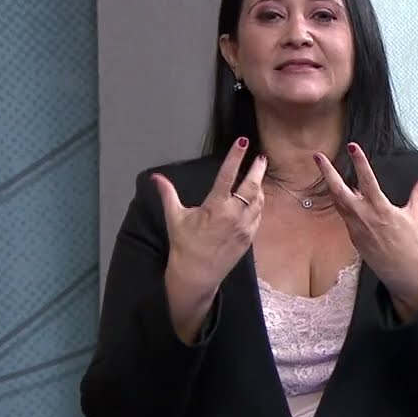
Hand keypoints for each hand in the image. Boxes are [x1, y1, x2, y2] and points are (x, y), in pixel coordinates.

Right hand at [154, 137, 267, 340]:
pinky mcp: (249, 237)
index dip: (236, 157)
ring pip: (259, 201)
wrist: (197, 274)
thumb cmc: (184, 245)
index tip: (243, 142)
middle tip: (261, 158)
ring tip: (258, 176)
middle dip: (257, 170)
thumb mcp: (175, 218)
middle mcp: (234, 214)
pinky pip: (258, 216)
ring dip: (259, 187)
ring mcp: (245, 226)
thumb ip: (168, 194)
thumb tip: (155, 177)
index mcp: (216, 206)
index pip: (228, 175)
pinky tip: (256, 199)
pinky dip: (258, 205)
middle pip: (252, 186)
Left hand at [314, 142, 417, 318]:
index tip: (352, 147)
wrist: (403, 271)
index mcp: (381, 210)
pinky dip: (342, 201)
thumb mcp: (416, 216)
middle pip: (339, 191)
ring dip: (331, 184)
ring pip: (338, 201)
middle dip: (328, 172)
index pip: (367, 180)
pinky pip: (344, 214)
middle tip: (318, 157)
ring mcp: (356, 227)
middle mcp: (365, 217)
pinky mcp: (352, 236)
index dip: (359, 162)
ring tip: (326, 169)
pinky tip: (341, 192)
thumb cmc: (411, 245)